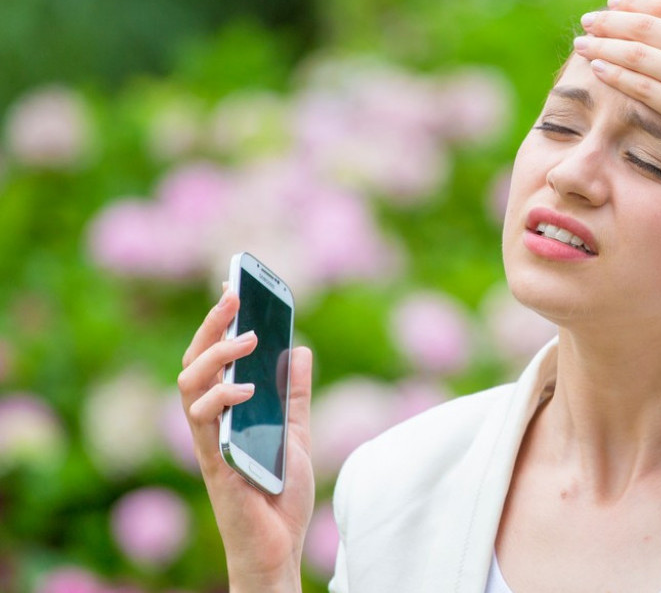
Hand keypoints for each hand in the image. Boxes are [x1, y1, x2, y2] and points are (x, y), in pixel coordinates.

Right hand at [178, 283, 314, 591]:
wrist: (279, 544)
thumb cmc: (279, 493)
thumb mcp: (297, 432)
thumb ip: (295, 395)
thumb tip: (301, 348)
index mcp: (227, 411)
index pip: (211, 359)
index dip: (217, 323)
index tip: (233, 287)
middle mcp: (211, 423)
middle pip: (193, 364)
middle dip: (211, 327)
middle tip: (235, 298)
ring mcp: (210, 442)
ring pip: (189, 388)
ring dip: (215, 358)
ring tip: (248, 340)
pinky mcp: (216, 464)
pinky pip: (205, 426)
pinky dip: (222, 401)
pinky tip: (248, 390)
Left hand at [573, 0, 660, 207]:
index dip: (637, 2)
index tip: (614, 3)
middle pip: (647, 27)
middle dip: (610, 20)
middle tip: (588, 20)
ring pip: (639, 56)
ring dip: (604, 46)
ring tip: (582, 42)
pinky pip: (644, 90)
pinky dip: (616, 76)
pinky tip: (597, 69)